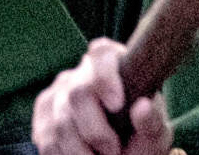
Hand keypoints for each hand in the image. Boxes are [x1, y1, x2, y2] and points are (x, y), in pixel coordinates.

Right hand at [28, 43, 171, 154]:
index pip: (101, 54)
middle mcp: (82, 73)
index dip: (105, 77)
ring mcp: (59, 92)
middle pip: (78, 93)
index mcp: (113, 64)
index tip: (117, 105)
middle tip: (113, 151)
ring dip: (81, 150)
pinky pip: (47, 138)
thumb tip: (143, 106)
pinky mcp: (43, 115)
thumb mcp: (154, 135)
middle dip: (95, 130)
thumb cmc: (140, 139)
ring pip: (60, 121)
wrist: (120, 154)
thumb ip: (152, 122)